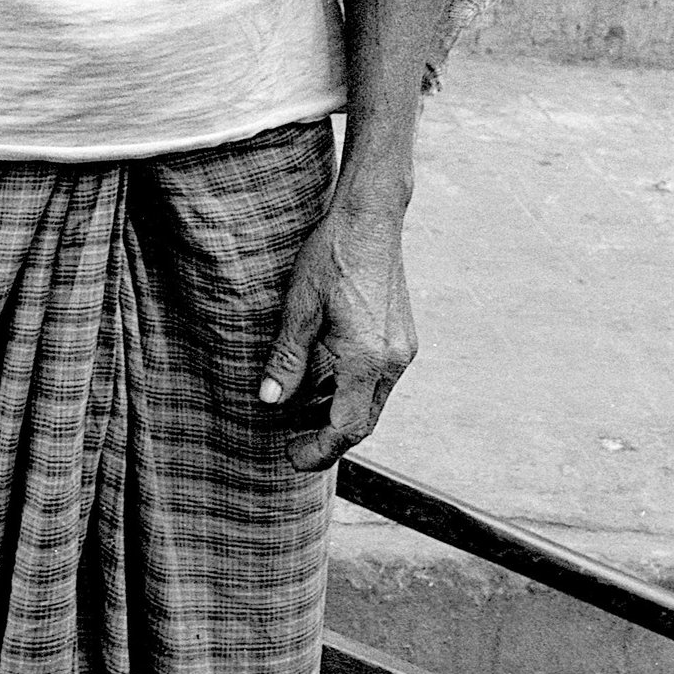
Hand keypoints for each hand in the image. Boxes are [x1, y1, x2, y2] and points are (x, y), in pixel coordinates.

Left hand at [260, 195, 416, 473]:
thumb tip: (269, 401)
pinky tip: (324, 377)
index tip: (291, 457)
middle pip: (362, 421)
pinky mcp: (403, 337)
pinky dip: (352, 388)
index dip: (319, 449)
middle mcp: (392, 361)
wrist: (370, 217)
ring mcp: (402, 349)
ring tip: (300, 410)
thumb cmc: (331, 255)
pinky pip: (378, 379)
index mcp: (366, 358)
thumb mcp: (300, 306)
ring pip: (372, 401)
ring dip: (339, 412)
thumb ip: (287, 357)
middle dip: (328, 437)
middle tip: (291, 441)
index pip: (346, 428)